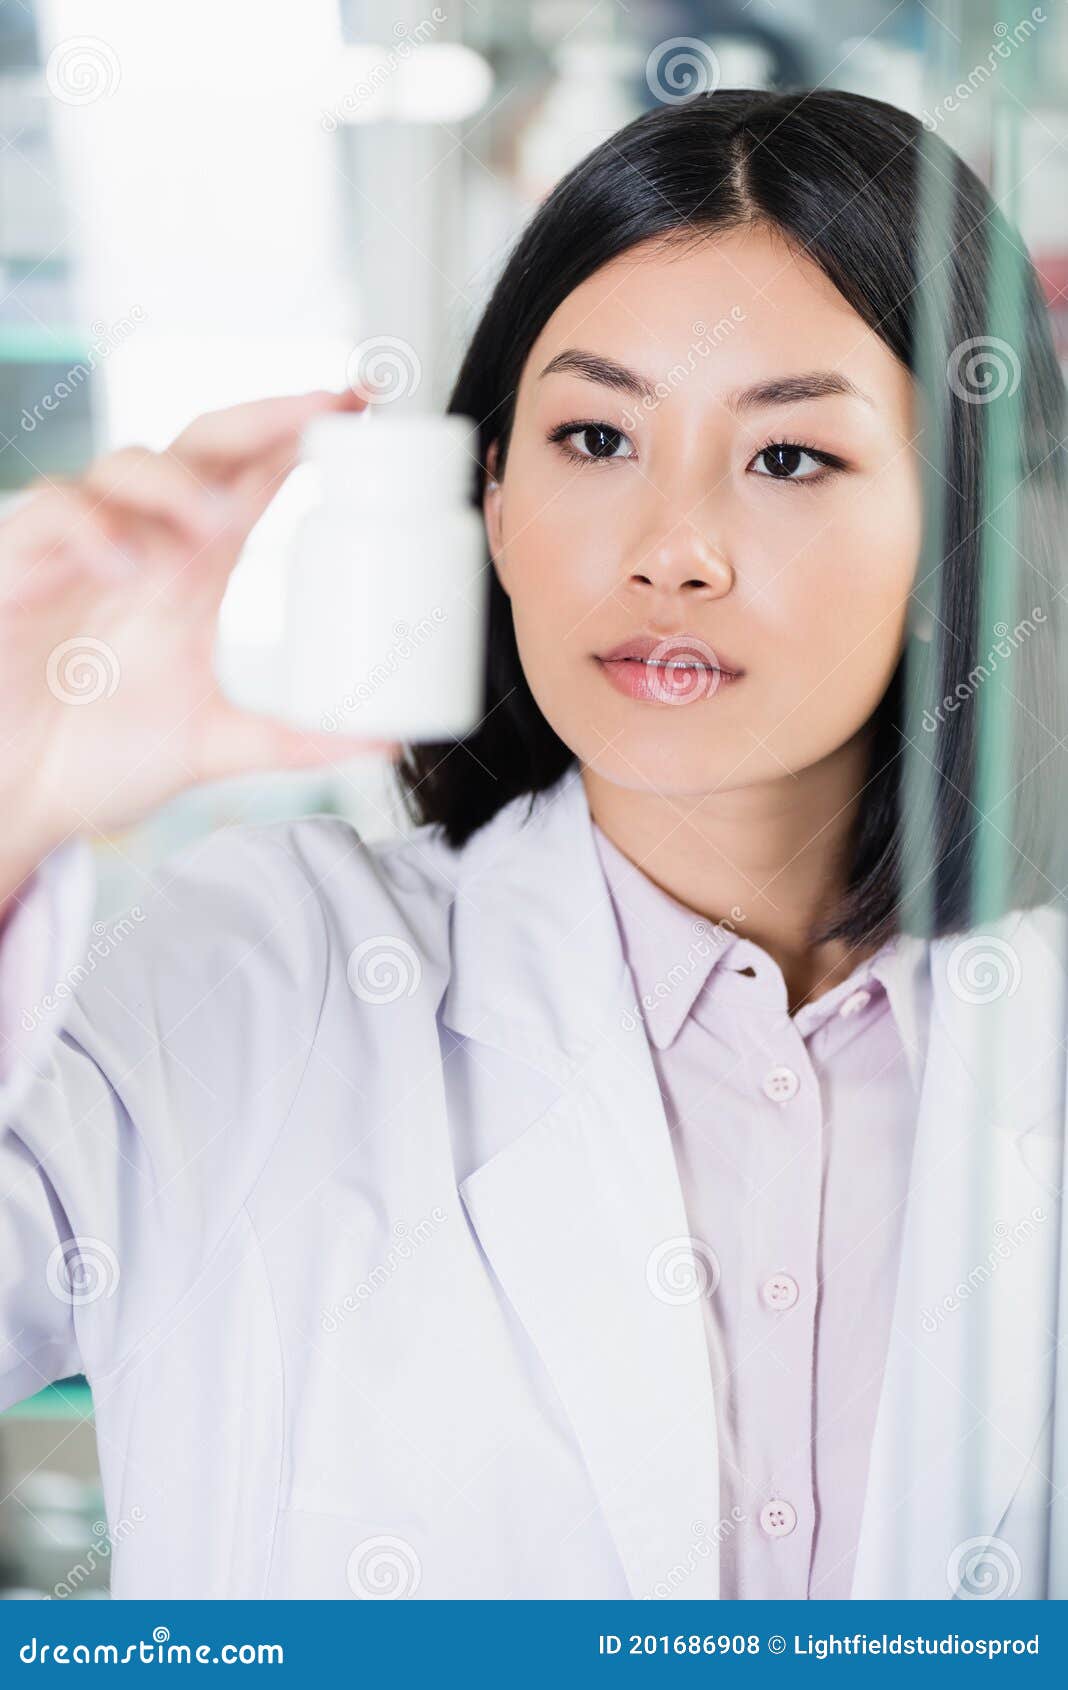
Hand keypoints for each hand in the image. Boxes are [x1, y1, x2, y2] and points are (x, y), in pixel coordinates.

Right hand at [0, 387, 396, 895]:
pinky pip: (50, 514)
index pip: (250, 476)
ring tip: (220, 517)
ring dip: (177, 482)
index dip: (299, 433)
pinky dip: (90, 526)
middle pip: (201, 445)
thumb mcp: (212, 746)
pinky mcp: (15, 565)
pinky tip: (127, 561)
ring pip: (125, 467)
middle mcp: (139, 541)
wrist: (12, 796)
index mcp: (189, 569)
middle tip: (323, 407)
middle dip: (262, 418)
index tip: (363, 402)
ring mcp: (76, 547)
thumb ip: (295, 740)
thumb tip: (387, 745)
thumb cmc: (94, 757)